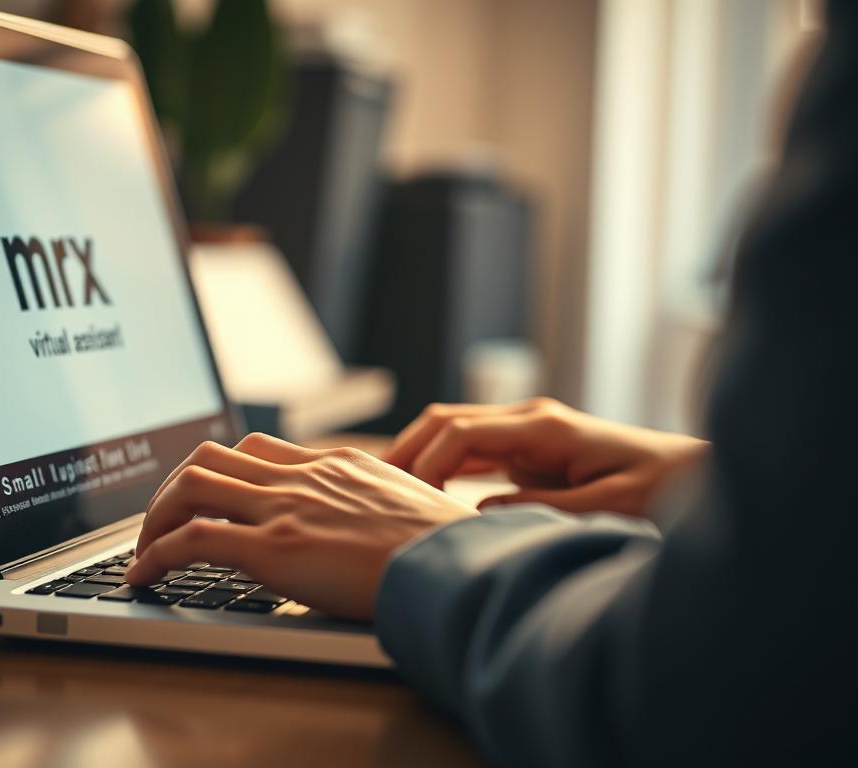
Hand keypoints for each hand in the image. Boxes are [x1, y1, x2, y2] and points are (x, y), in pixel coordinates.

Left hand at [126, 434, 475, 619]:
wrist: (459, 564)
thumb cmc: (446, 546)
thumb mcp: (408, 507)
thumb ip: (373, 506)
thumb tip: (363, 527)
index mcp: (336, 465)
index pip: (258, 448)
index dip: (219, 471)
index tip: (203, 496)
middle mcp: (305, 476)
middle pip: (213, 456)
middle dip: (174, 487)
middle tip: (161, 521)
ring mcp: (288, 507)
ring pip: (192, 484)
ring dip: (155, 516)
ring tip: (144, 549)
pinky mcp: (277, 548)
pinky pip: (195, 539)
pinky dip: (157, 555)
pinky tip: (144, 576)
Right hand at [386, 398, 708, 515]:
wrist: (696, 474)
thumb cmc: (663, 490)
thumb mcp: (609, 506)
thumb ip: (543, 508)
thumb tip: (479, 510)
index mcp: (544, 427)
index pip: (462, 431)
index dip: (426, 462)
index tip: (404, 499)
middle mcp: (530, 420)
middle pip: (446, 420)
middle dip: (406, 449)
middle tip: (371, 487)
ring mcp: (528, 431)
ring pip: (453, 430)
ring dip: (418, 455)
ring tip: (385, 490)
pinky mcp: (530, 449)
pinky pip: (472, 449)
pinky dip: (441, 464)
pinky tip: (422, 490)